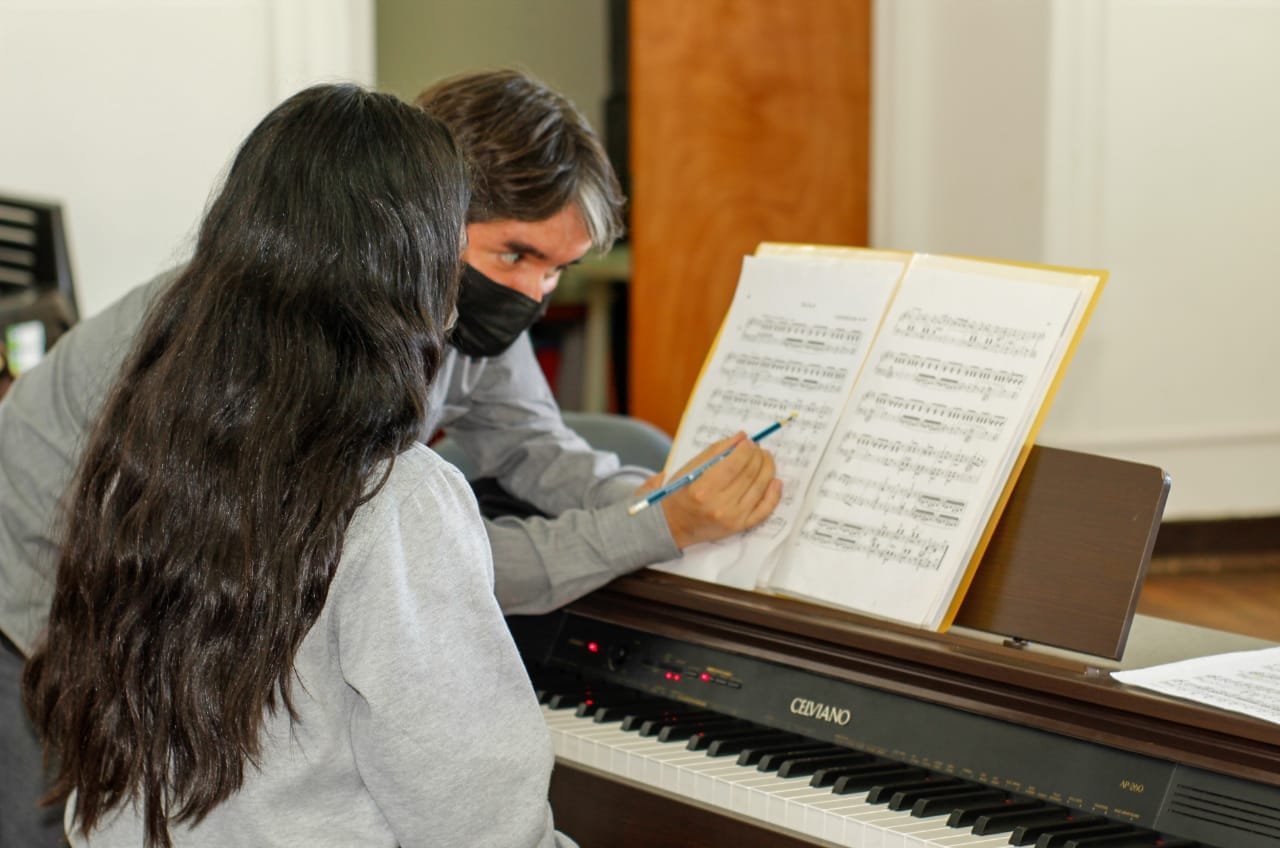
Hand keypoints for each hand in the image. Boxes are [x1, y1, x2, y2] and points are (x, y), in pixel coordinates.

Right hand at [649, 433, 782, 548]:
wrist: (674, 525)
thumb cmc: (680, 493)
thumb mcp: (691, 468)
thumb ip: (716, 451)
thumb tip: (741, 437)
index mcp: (702, 489)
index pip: (733, 464)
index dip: (746, 450)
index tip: (749, 441)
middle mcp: (719, 506)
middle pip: (749, 475)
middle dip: (758, 456)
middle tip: (758, 448)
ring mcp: (732, 518)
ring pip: (760, 488)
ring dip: (767, 469)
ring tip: (766, 458)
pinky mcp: (740, 527)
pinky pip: (764, 510)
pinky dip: (774, 494)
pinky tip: (776, 481)